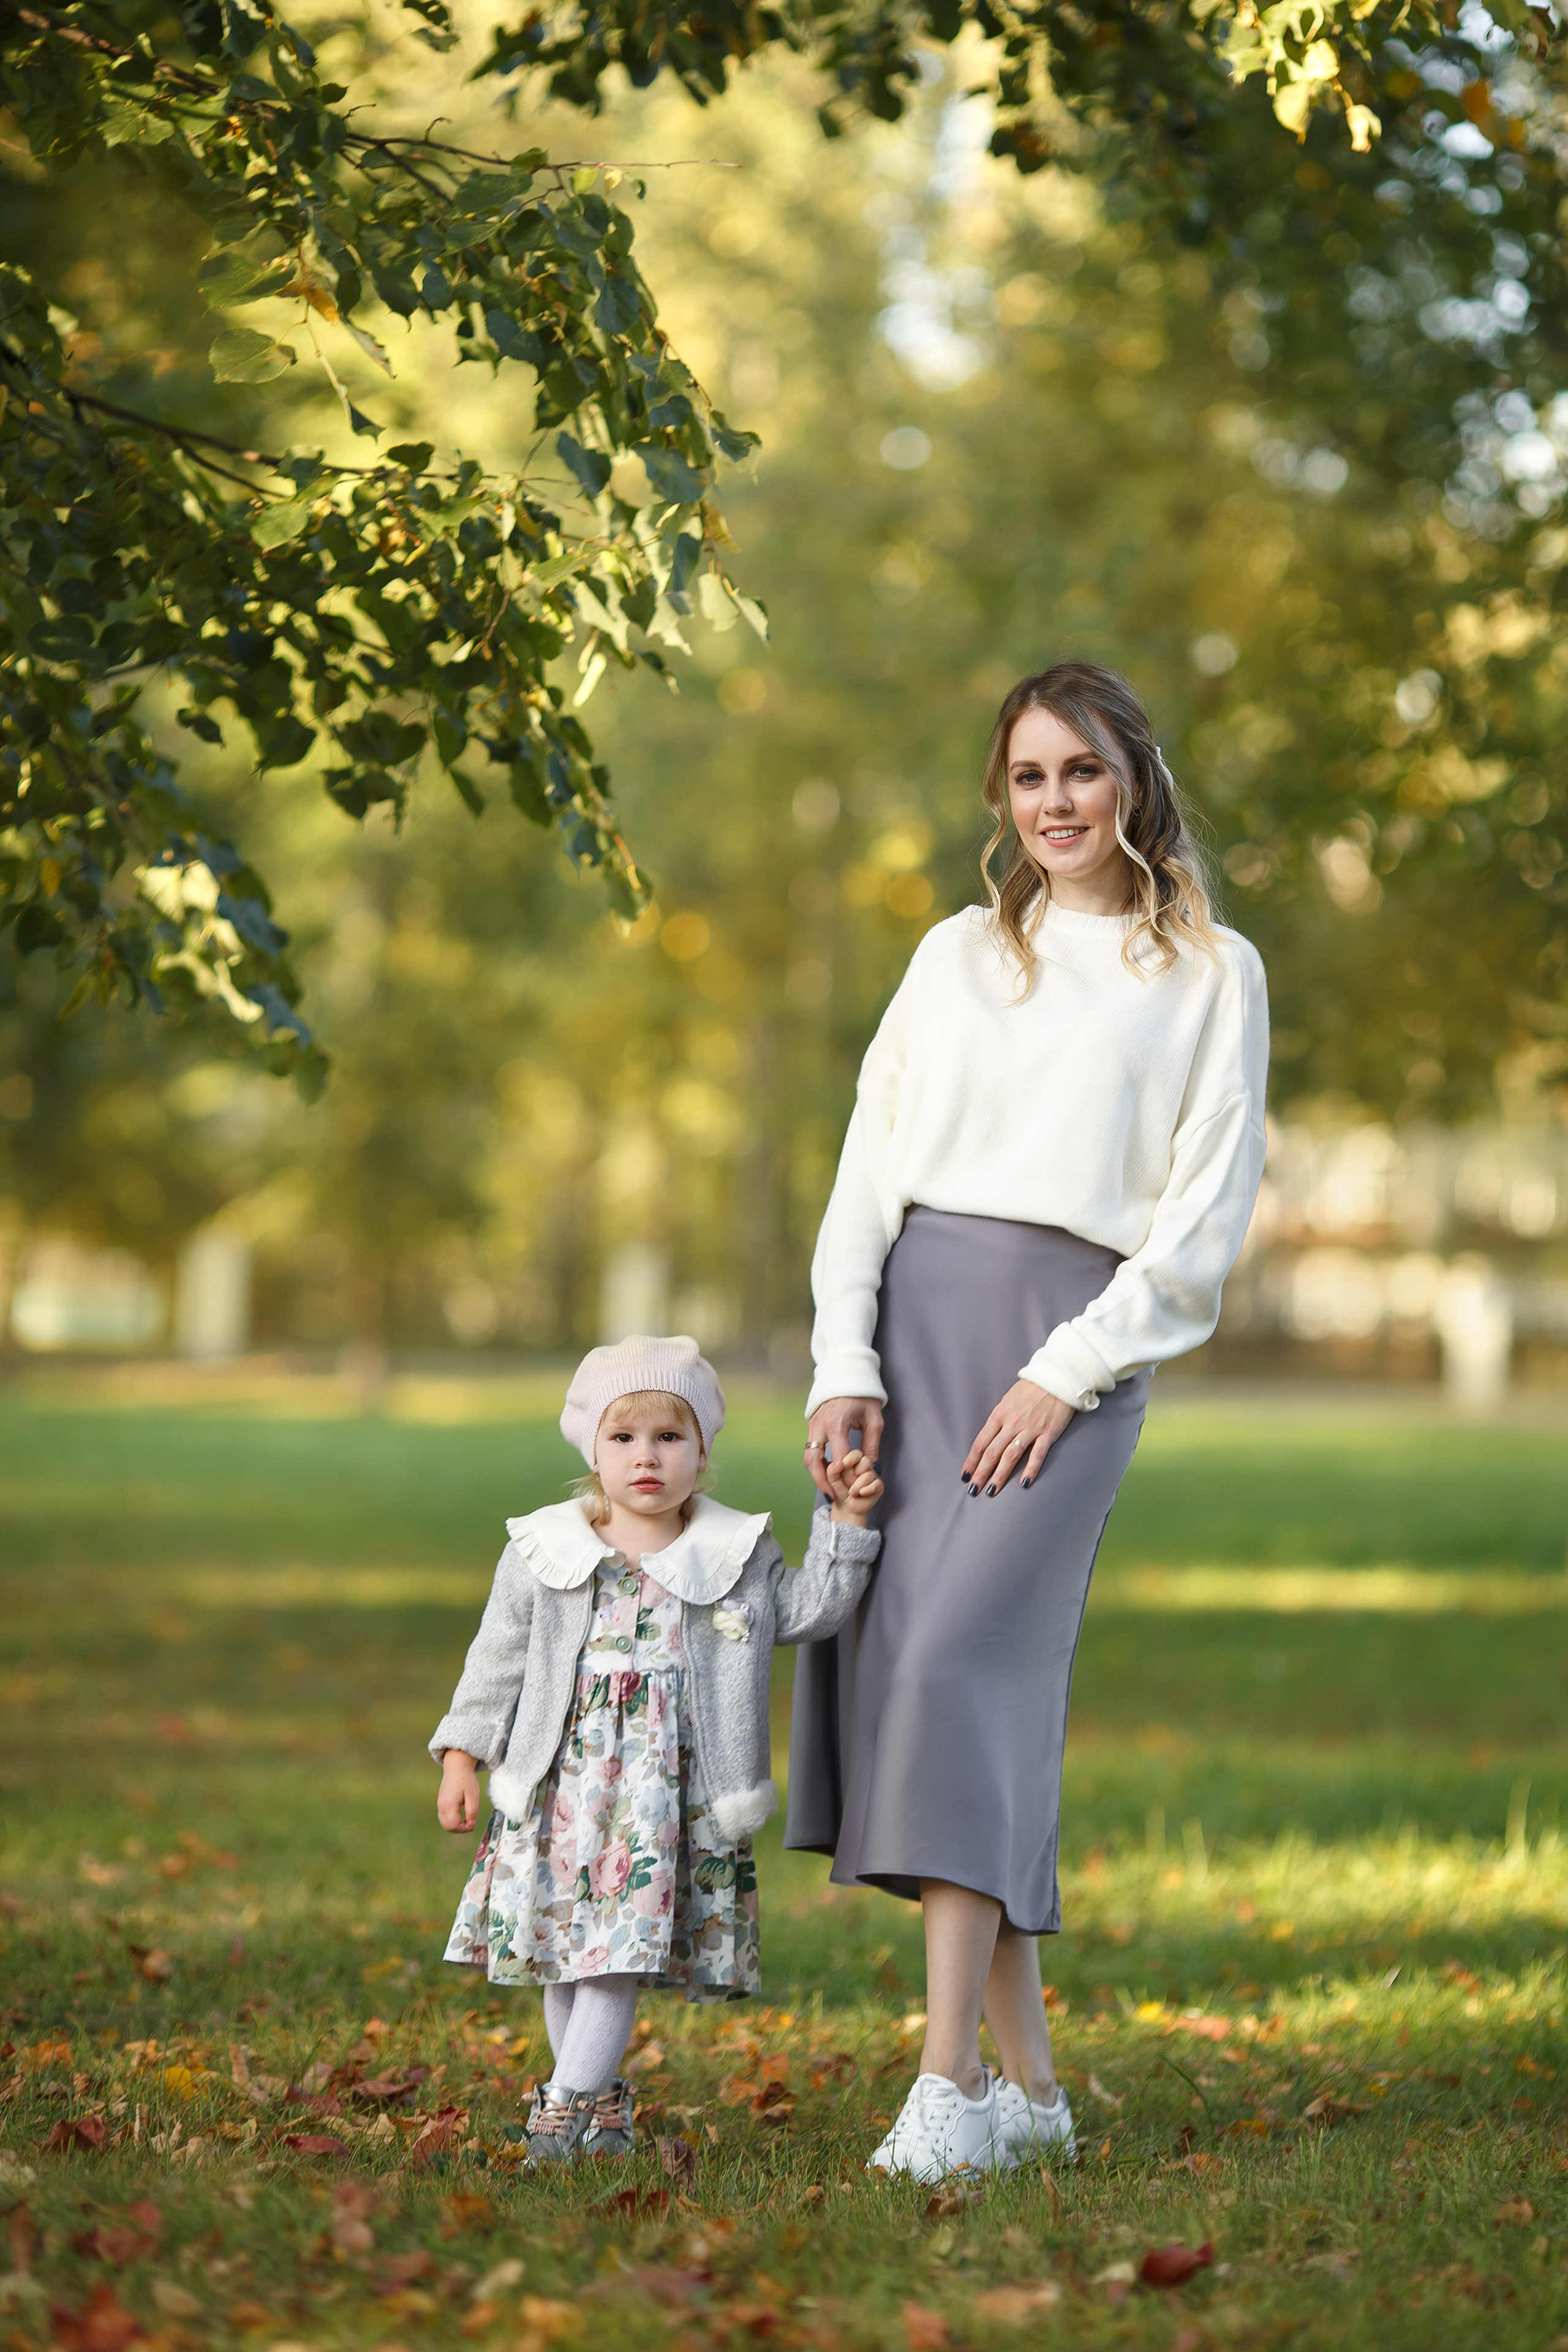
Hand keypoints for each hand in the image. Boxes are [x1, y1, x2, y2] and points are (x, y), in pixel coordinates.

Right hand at [437, 1750, 481, 1832]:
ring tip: (467, 1819)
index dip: (464, 1828)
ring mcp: (440, 1805)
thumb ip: (472, 1811)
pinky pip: (444, 1818)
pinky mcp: (441, 1803)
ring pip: (445, 1824)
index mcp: (449, 1804)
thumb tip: (471, 1824)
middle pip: (447, 1827)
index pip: (453, 1825)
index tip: (473, 1823)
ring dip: (456, 1826)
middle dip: (460, 1829)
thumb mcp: (473, 1795)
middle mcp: (441, 1806)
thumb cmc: (466, 1779)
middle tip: (470, 1822)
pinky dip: (452, 1820)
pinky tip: (461, 1815)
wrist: (457, 1767)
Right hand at [804, 1395, 884, 1498]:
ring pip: (807, 1457)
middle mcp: (820, 1426)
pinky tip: (827, 1474)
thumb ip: (871, 1445)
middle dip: (822, 1481)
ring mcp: (812, 1426)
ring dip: (816, 1475)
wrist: (846, 1375)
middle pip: (813, 1461)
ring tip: (830, 1489)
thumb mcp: (874, 1419)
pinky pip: (809, 1450)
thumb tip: (871, 1468)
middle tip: (834, 1496)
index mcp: (836, 1424)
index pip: (837, 1459)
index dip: (846, 1477)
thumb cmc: (863, 1396)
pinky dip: (816, 1464)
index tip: (855, 1487)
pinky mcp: (811, 1426)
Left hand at [827, 1446, 883, 1525]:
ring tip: (852, 1493)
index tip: (844, 1465)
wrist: (846, 1507)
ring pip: (869, 1475)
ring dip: (857, 1486)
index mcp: (854, 1461)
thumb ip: (832, 1470)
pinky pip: (876, 1484)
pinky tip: (861, 1493)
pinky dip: (867, 1490)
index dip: (851, 1458)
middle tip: (847, 1483)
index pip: (856, 1453)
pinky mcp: (879, 1486)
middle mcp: (865, 1467)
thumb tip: (838, 1464)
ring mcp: (873, 1476)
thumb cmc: (840, 1490)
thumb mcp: (831, 1479)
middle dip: (853, 1474)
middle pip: (866, 1461)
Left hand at [962, 1379, 1075, 1495]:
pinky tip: (1024, 1484)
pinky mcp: (1047, 1433)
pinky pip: (1037, 1455)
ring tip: (991, 1491)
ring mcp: (1029, 1429)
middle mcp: (1011, 1424)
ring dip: (999, 1476)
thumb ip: (999, 1419)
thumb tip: (989, 1438)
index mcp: (999, 1415)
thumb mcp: (1008, 1401)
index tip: (965, 1475)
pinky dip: (1030, 1470)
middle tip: (973, 1490)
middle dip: (981, 1473)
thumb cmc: (1030, 1389)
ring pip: (1010, 1456)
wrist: (1056, 1379)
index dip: (972, 1461)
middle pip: (992, 1453)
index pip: (980, 1443)